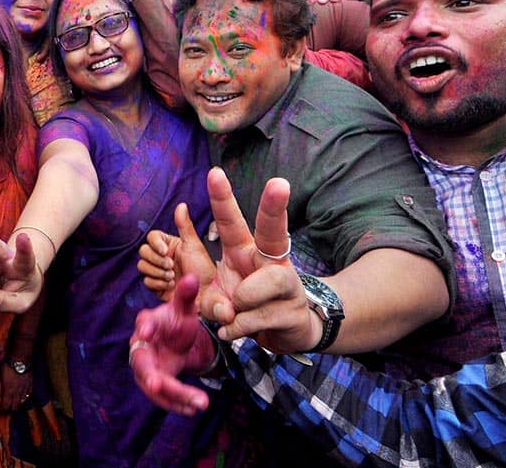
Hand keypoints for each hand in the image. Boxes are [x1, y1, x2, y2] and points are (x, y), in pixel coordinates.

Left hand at [0, 362, 31, 412]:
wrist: (20, 358)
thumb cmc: (7, 366)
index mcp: (8, 390)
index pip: (6, 406)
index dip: (3, 409)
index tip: (0, 409)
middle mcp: (17, 392)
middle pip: (15, 407)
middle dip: (10, 409)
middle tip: (7, 407)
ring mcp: (25, 389)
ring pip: (22, 402)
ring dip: (17, 403)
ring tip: (14, 401)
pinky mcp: (30, 385)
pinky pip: (28, 395)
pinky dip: (25, 397)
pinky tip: (22, 396)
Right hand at [130, 274, 215, 415]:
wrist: (176, 341)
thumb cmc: (176, 321)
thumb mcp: (185, 308)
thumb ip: (186, 295)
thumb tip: (192, 277)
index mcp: (148, 323)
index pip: (144, 324)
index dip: (144, 328)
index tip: (145, 332)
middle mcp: (141, 347)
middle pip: (142, 363)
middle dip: (149, 375)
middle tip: (156, 384)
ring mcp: (146, 367)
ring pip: (154, 384)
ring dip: (173, 395)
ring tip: (197, 403)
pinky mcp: (155, 382)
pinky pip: (163, 396)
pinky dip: (178, 403)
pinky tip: (194, 408)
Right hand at [138, 203, 216, 300]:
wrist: (205, 294)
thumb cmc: (203, 270)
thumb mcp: (194, 245)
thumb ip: (185, 226)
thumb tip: (181, 205)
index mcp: (169, 245)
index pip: (152, 237)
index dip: (155, 243)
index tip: (165, 250)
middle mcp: (161, 257)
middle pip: (143, 251)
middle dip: (157, 260)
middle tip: (171, 266)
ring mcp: (157, 271)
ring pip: (142, 266)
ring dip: (158, 272)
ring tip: (173, 277)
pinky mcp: (156, 286)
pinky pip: (146, 281)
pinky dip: (158, 284)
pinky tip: (170, 286)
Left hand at [199, 167, 316, 354]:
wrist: (285, 332)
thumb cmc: (247, 307)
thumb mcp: (217, 303)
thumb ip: (212, 304)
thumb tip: (229, 312)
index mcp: (246, 251)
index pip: (232, 223)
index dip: (222, 199)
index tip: (214, 173)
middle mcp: (270, 260)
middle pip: (274, 231)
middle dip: (274, 207)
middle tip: (279, 183)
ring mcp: (287, 284)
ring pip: (264, 283)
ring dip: (242, 301)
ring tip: (234, 311)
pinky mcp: (293, 310)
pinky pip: (258, 318)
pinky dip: (240, 327)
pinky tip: (236, 329)